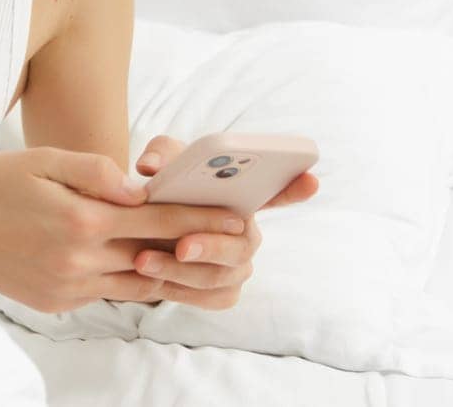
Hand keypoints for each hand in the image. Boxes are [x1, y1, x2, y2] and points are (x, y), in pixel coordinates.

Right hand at [0, 147, 248, 313]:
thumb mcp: (43, 159)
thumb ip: (96, 170)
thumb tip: (140, 187)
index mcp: (81, 221)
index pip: (158, 222)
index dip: (201, 220)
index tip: (239, 218)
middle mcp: (79, 261)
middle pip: (155, 257)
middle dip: (195, 249)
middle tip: (231, 241)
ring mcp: (68, 288)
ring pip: (136, 282)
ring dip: (167, 270)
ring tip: (197, 257)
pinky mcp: (57, 302)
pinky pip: (107, 292)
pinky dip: (130, 278)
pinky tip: (143, 264)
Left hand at [129, 133, 320, 309]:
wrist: (141, 233)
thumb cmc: (163, 191)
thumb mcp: (162, 165)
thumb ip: (161, 154)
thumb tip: (153, 166)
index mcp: (243, 197)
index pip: (277, 192)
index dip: (295, 187)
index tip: (311, 179)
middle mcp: (247, 233)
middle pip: (242, 244)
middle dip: (213, 245)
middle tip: (182, 245)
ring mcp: (238, 266)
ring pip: (220, 275)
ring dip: (181, 270)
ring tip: (143, 260)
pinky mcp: (223, 292)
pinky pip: (208, 298)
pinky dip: (180, 290)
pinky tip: (152, 280)